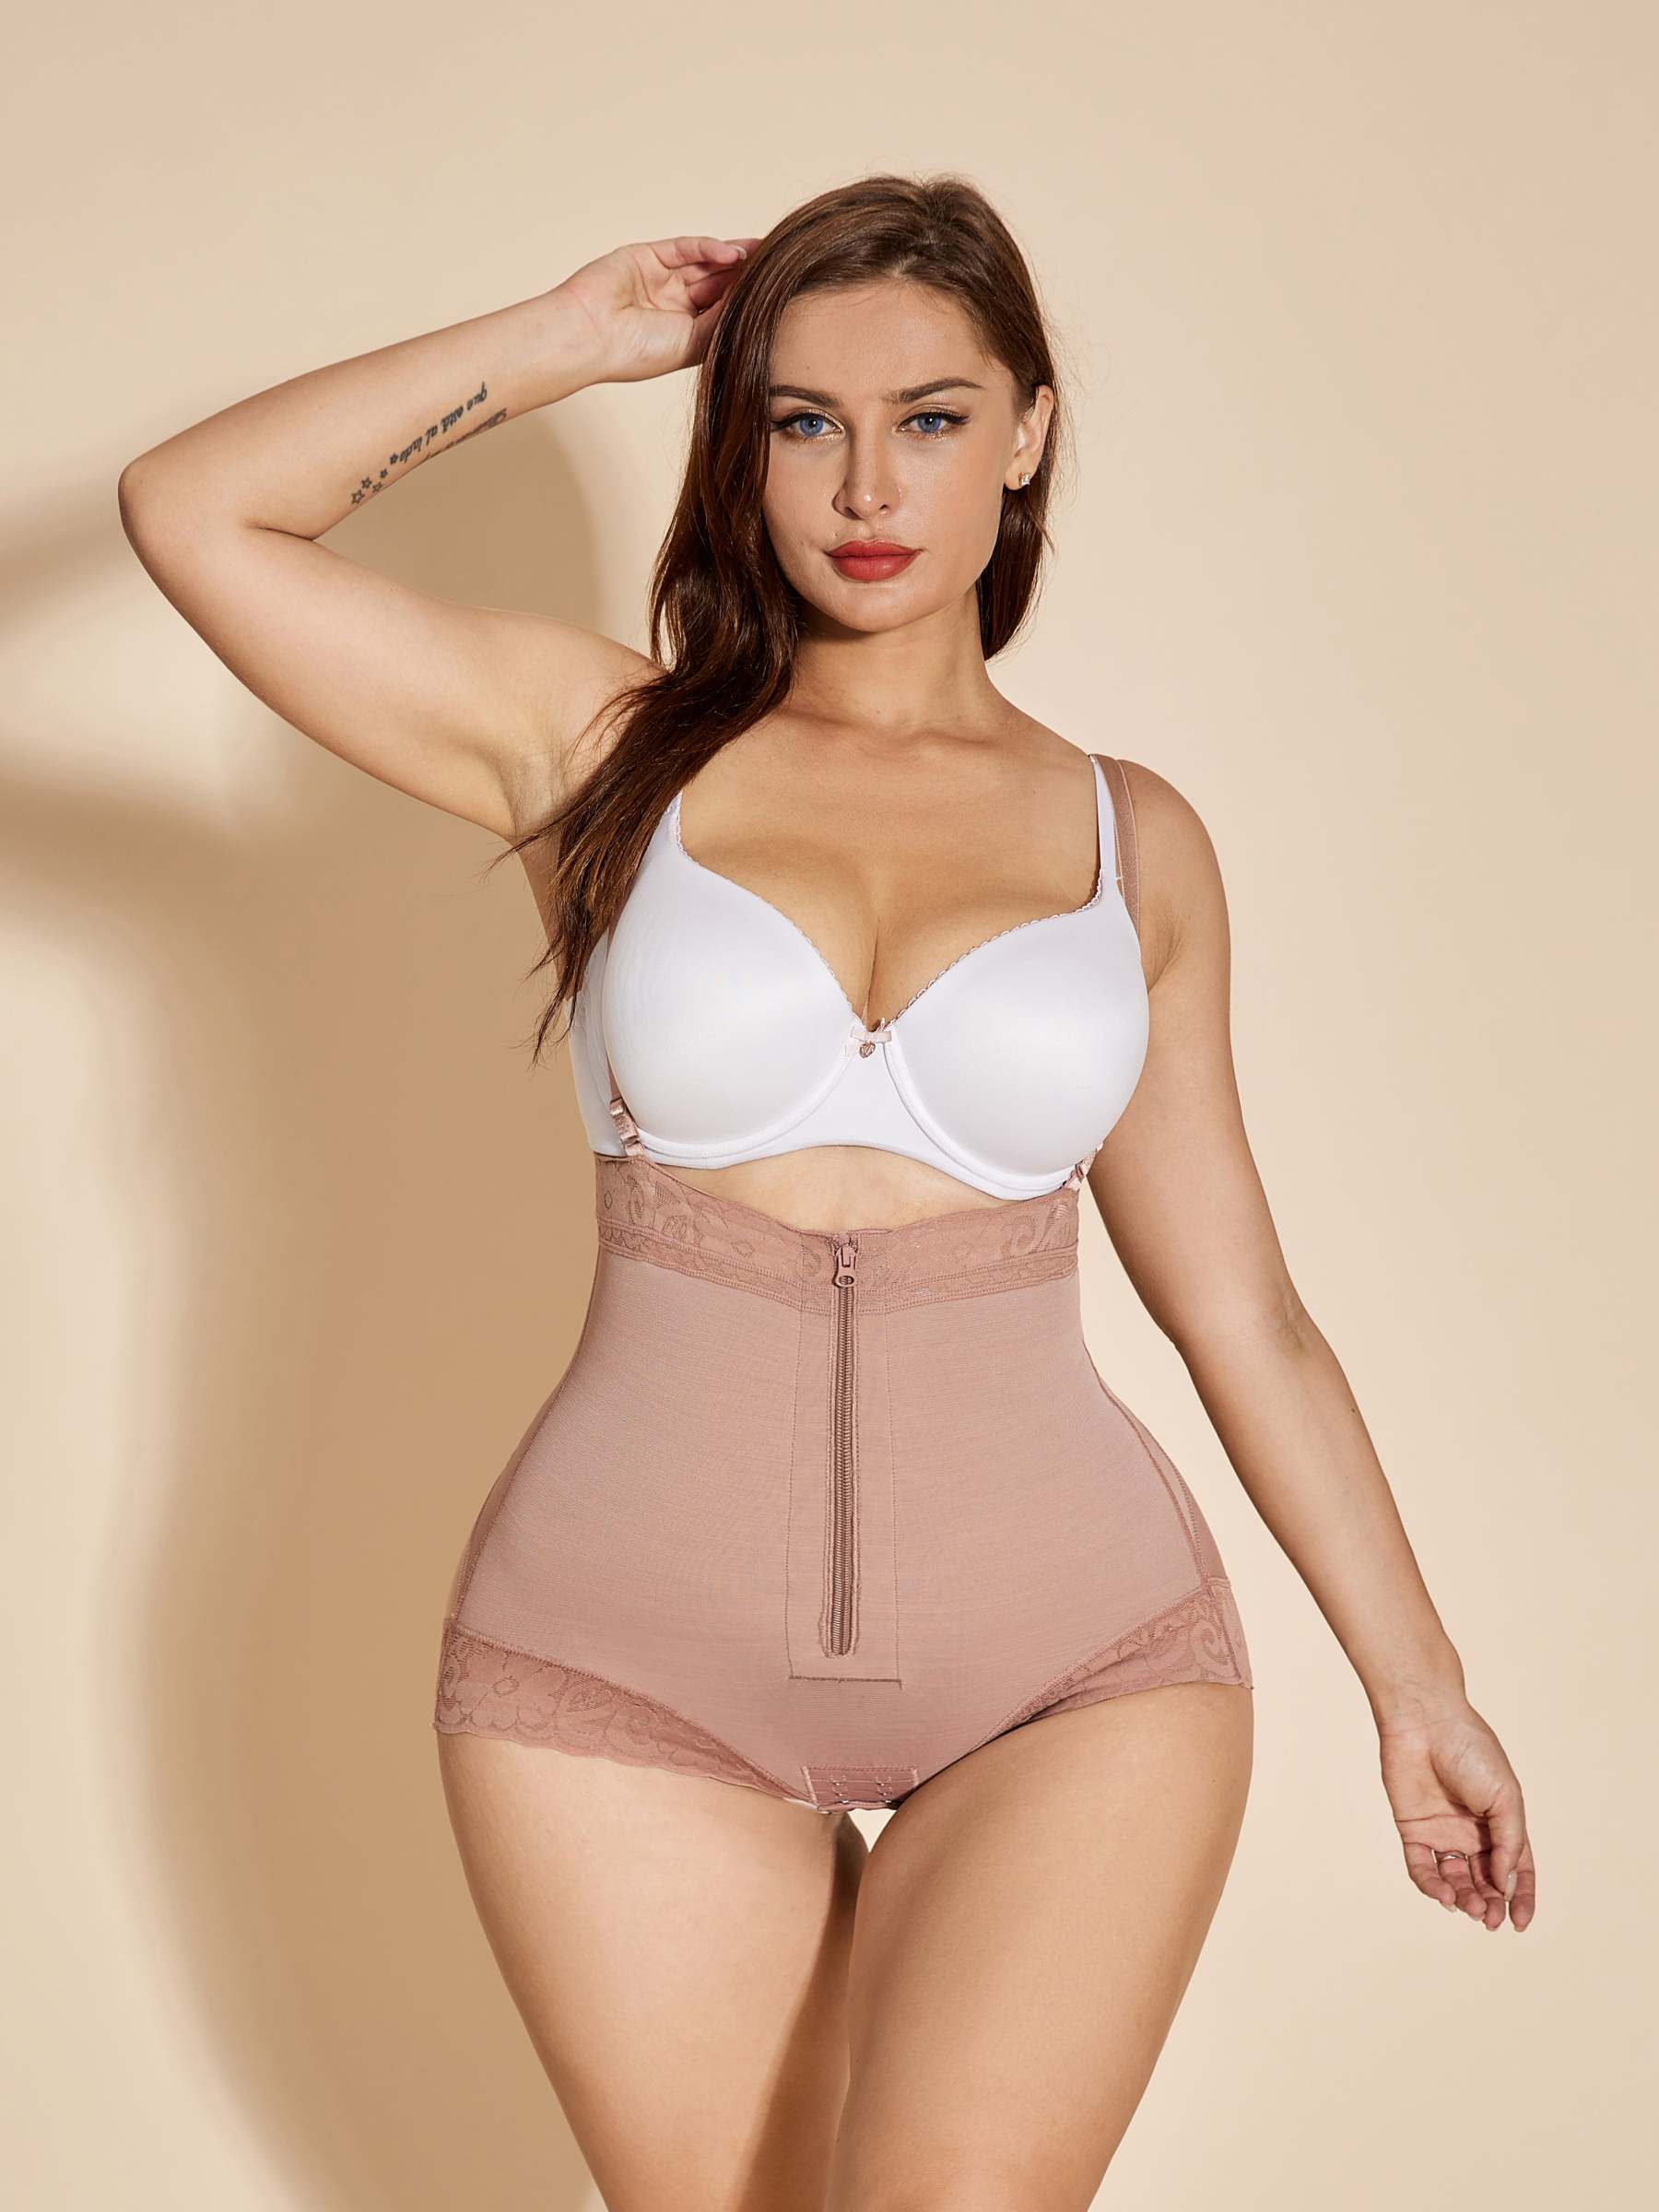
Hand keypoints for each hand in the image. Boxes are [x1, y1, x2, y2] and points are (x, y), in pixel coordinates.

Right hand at [556, 234, 764, 385]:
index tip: (782, 292)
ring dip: (735, 257)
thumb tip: (756, 300)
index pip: (723, 310)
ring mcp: (660, 279)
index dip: (749, 300)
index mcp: (684, 333)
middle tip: (781, 264)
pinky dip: (710, 248)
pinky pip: (685, 248)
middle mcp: (673, 305)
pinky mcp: (647, 256)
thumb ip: (723, 320)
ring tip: (766, 252)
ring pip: (705, 262)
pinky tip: (734, 252)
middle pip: (718, 283)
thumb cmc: (636, 353)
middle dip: (747, 275)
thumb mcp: (693, 344)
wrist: (590, 337)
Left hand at [1377, 1698, 1535, 1930]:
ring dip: (1464, 1899)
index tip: (1519, 1923)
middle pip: (1485, 1881)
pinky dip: (1432, 1885)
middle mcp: (1473, 1833)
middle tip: (1491, 1921)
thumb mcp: (1505, 1798)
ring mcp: (1442, 1833)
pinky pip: (1422, 1867)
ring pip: (1455, 1880)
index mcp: (1502, 1823)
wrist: (1425, 1722)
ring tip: (1470, 1908)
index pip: (1517, 1870)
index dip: (1520, 1898)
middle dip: (1490, 1904)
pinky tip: (1444, 1895)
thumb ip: (1509, 1843)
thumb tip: (1505, 1885)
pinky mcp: (1413, 1830)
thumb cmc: (1472, 1751)